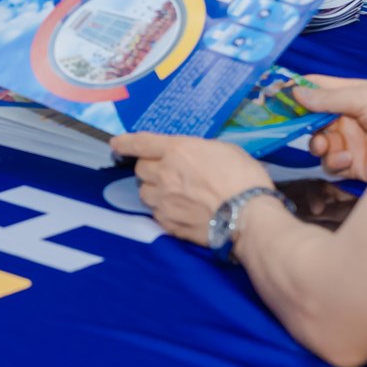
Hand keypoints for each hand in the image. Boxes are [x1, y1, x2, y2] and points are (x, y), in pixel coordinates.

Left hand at [109, 132, 270, 243]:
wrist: (249, 217)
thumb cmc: (244, 178)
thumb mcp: (223, 150)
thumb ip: (198, 150)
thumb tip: (191, 156)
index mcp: (177, 150)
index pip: (140, 143)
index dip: (124, 143)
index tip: (116, 144)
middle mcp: (164, 174)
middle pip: (140, 169)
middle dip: (150, 169)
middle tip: (167, 173)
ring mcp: (164, 201)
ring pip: (144, 193)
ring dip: (155, 191)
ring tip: (175, 195)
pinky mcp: (169, 224)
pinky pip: (156, 214)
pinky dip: (164, 211)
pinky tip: (181, 212)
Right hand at [290, 77, 366, 181]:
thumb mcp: (365, 98)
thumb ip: (329, 98)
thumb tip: (295, 91)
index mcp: (351, 95)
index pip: (318, 89)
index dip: (298, 91)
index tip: (276, 96)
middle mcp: (349, 118)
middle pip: (313, 121)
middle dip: (306, 126)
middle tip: (303, 130)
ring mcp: (352, 142)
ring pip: (319, 145)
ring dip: (320, 146)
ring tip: (328, 148)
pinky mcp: (356, 166)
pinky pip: (332, 166)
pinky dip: (335, 163)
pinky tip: (349, 160)